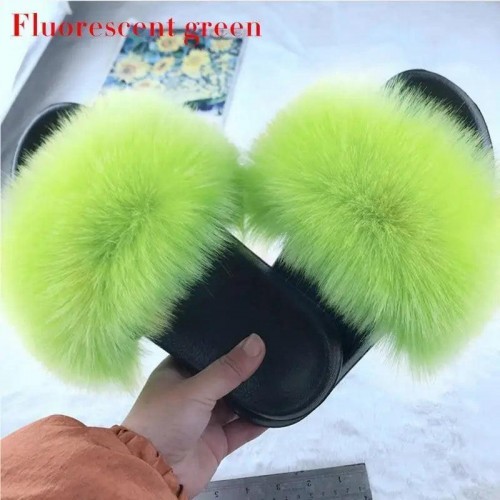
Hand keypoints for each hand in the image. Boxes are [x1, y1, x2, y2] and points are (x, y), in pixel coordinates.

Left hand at [123, 333, 266, 497]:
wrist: (155, 474)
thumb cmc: (165, 421)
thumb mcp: (196, 389)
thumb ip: (228, 369)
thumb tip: (257, 341)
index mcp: (178, 373)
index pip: (205, 352)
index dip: (225, 342)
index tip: (250, 329)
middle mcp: (192, 393)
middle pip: (223, 377)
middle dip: (244, 368)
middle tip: (272, 349)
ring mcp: (205, 419)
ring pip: (235, 403)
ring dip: (253, 395)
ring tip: (279, 374)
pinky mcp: (217, 442)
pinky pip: (242, 428)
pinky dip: (258, 421)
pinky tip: (277, 409)